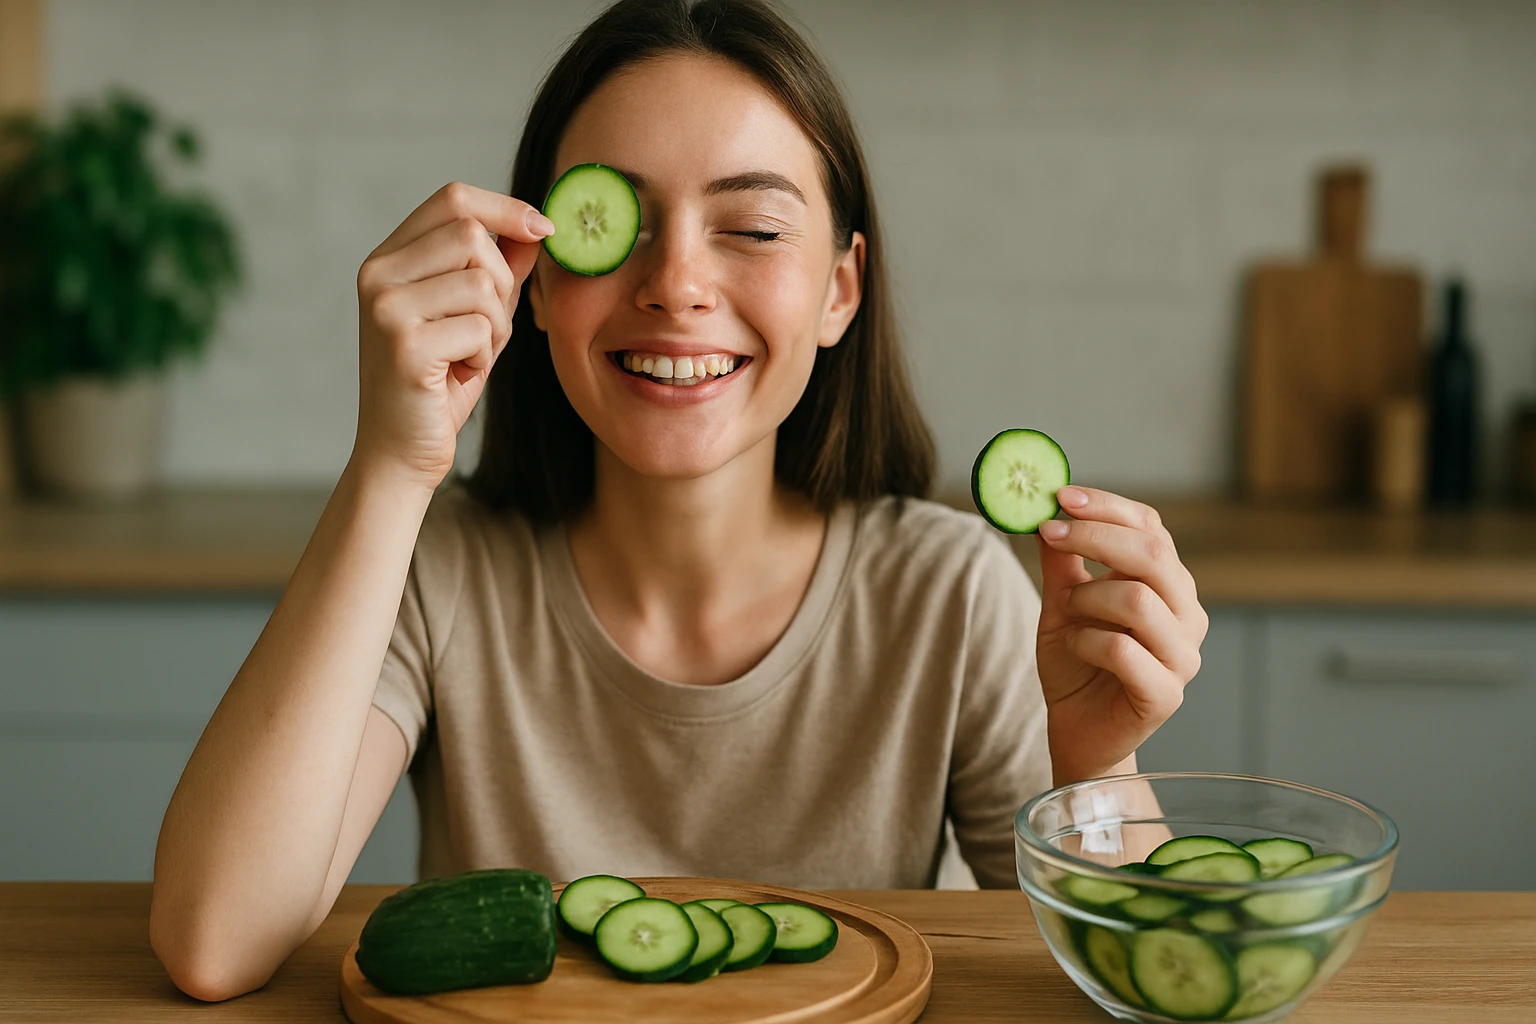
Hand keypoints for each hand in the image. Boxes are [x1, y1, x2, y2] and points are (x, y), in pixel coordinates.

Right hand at [351, 181, 555, 491]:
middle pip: (472, 236)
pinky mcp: (404, 344)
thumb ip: (499, 269)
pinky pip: (479, 327)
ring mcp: (385, 307)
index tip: (543, 229)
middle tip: (489, 328)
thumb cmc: (439, 383)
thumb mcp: (475, 316)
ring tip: (469, 355)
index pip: (452, 199)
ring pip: (481, 284)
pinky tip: (457, 375)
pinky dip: (484, 356)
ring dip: (496, 326)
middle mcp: (377, 274)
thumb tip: (534, 226)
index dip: (505, 207)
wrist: (402, 452)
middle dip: (502, 283)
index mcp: (388, 259)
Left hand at [1034, 486, 1207, 784]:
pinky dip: (1086, 640)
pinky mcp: (1166, 695)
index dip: (1108, 506)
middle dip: (1094, 536)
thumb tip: (1047, 508)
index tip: (1062, 495)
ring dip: (1087, 596)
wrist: (1077, 730)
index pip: (1151, 527)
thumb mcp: (1062, 602)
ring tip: (1066, 610)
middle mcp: (1186, 615)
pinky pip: (1124, 650)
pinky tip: (1075, 647)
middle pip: (1152, 554)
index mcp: (1168, 585)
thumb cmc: (1076, 663)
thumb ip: (1062, 560)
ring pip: (1140, 599)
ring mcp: (1182, 657)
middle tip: (1049, 532)